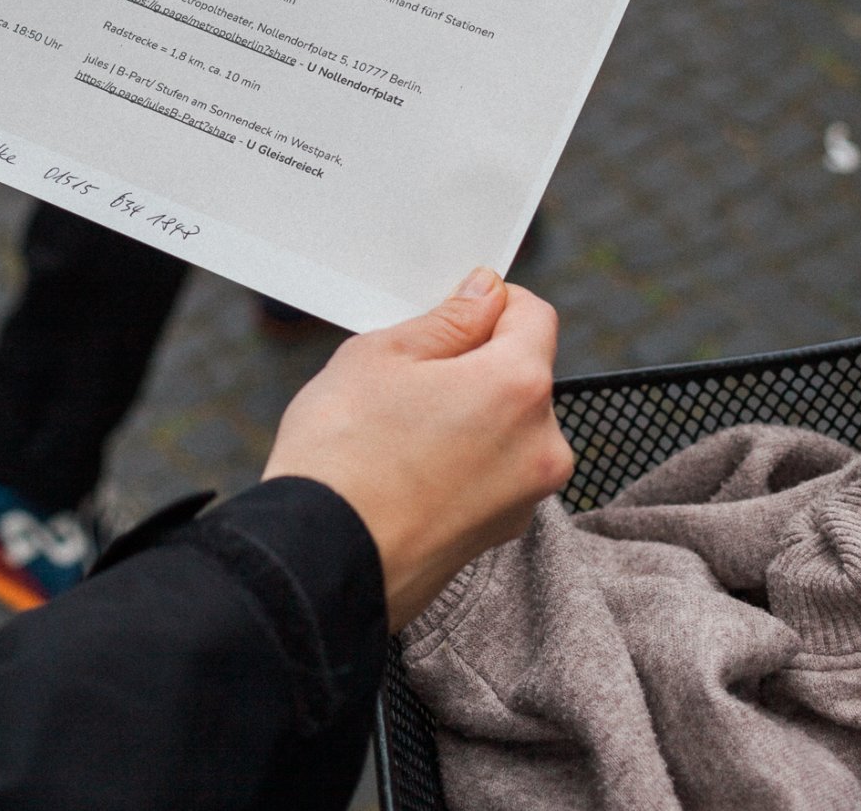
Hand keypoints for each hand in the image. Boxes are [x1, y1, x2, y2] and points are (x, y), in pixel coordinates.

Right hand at [263, 270, 572, 629]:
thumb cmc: (343, 456)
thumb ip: (447, 320)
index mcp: (519, 387)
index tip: (452, 312)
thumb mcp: (382, 355)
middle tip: (406, 377)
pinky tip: (405, 468)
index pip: (533, 315)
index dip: (491, 302)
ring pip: (505, 425)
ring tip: (398, 430)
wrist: (318, 564)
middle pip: (521, 373)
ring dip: (468, 414)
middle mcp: (542, 445)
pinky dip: (462, 459)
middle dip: (473, 363)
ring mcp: (525, 497)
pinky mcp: (500, 534)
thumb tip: (483, 296)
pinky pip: (492, 471)